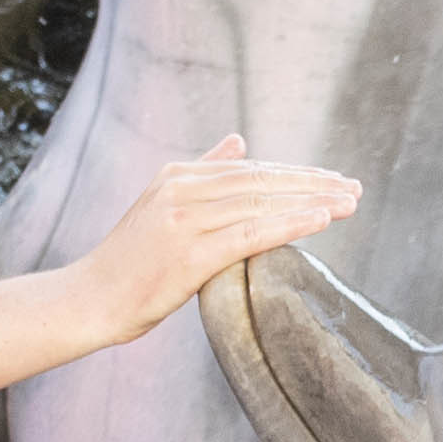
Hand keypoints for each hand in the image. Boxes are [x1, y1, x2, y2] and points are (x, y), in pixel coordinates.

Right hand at [73, 137, 359, 341]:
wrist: (88, 300)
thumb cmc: (128, 263)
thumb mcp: (161, 205)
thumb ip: (203, 172)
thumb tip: (239, 141)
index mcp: (177, 176)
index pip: (250, 169)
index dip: (296, 174)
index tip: (333, 181)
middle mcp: (181, 190)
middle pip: (262, 181)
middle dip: (313, 184)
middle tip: (354, 189)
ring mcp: (183, 220)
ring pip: (262, 203)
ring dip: (312, 201)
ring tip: (348, 204)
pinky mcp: (189, 254)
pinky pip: (251, 233)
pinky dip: (290, 223)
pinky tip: (321, 220)